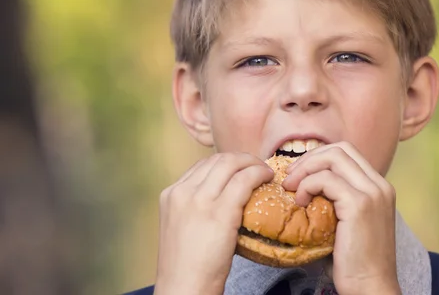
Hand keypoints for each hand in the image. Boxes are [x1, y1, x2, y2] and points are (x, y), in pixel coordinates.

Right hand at [154, 153, 273, 294]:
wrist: (185, 288)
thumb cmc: (188, 265)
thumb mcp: (182, 226)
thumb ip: (195, 205)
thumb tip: (222, 193)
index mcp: (171, 195)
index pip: (202, 165)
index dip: (225, 163)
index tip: (240, 169)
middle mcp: (182, 192)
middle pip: (217, 160)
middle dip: (241, 159)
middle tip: (256, 166)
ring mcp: (199, 200)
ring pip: (231, 164)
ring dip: (252, 163)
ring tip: (264, 171)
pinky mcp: (220, 211)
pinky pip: (244, 180)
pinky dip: (259, 174)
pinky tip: (266, 179)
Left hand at [282, 142, 400, 294]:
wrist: (371, 288)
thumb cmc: (354, 262)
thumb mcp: (347, 222)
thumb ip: (336, 200)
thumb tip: (305, 185)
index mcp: (379, 186)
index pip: (347, 152)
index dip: (319, 157)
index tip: (299, 175)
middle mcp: (379, 184)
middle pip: (340, 149)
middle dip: (309, 159)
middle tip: (290, 179)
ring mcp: (372, 193)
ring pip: (333, 158)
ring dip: (305, 170)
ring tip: (292, 190)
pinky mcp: (360, 205)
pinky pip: (326, 179)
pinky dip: (307, 186)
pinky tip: (300, 202)